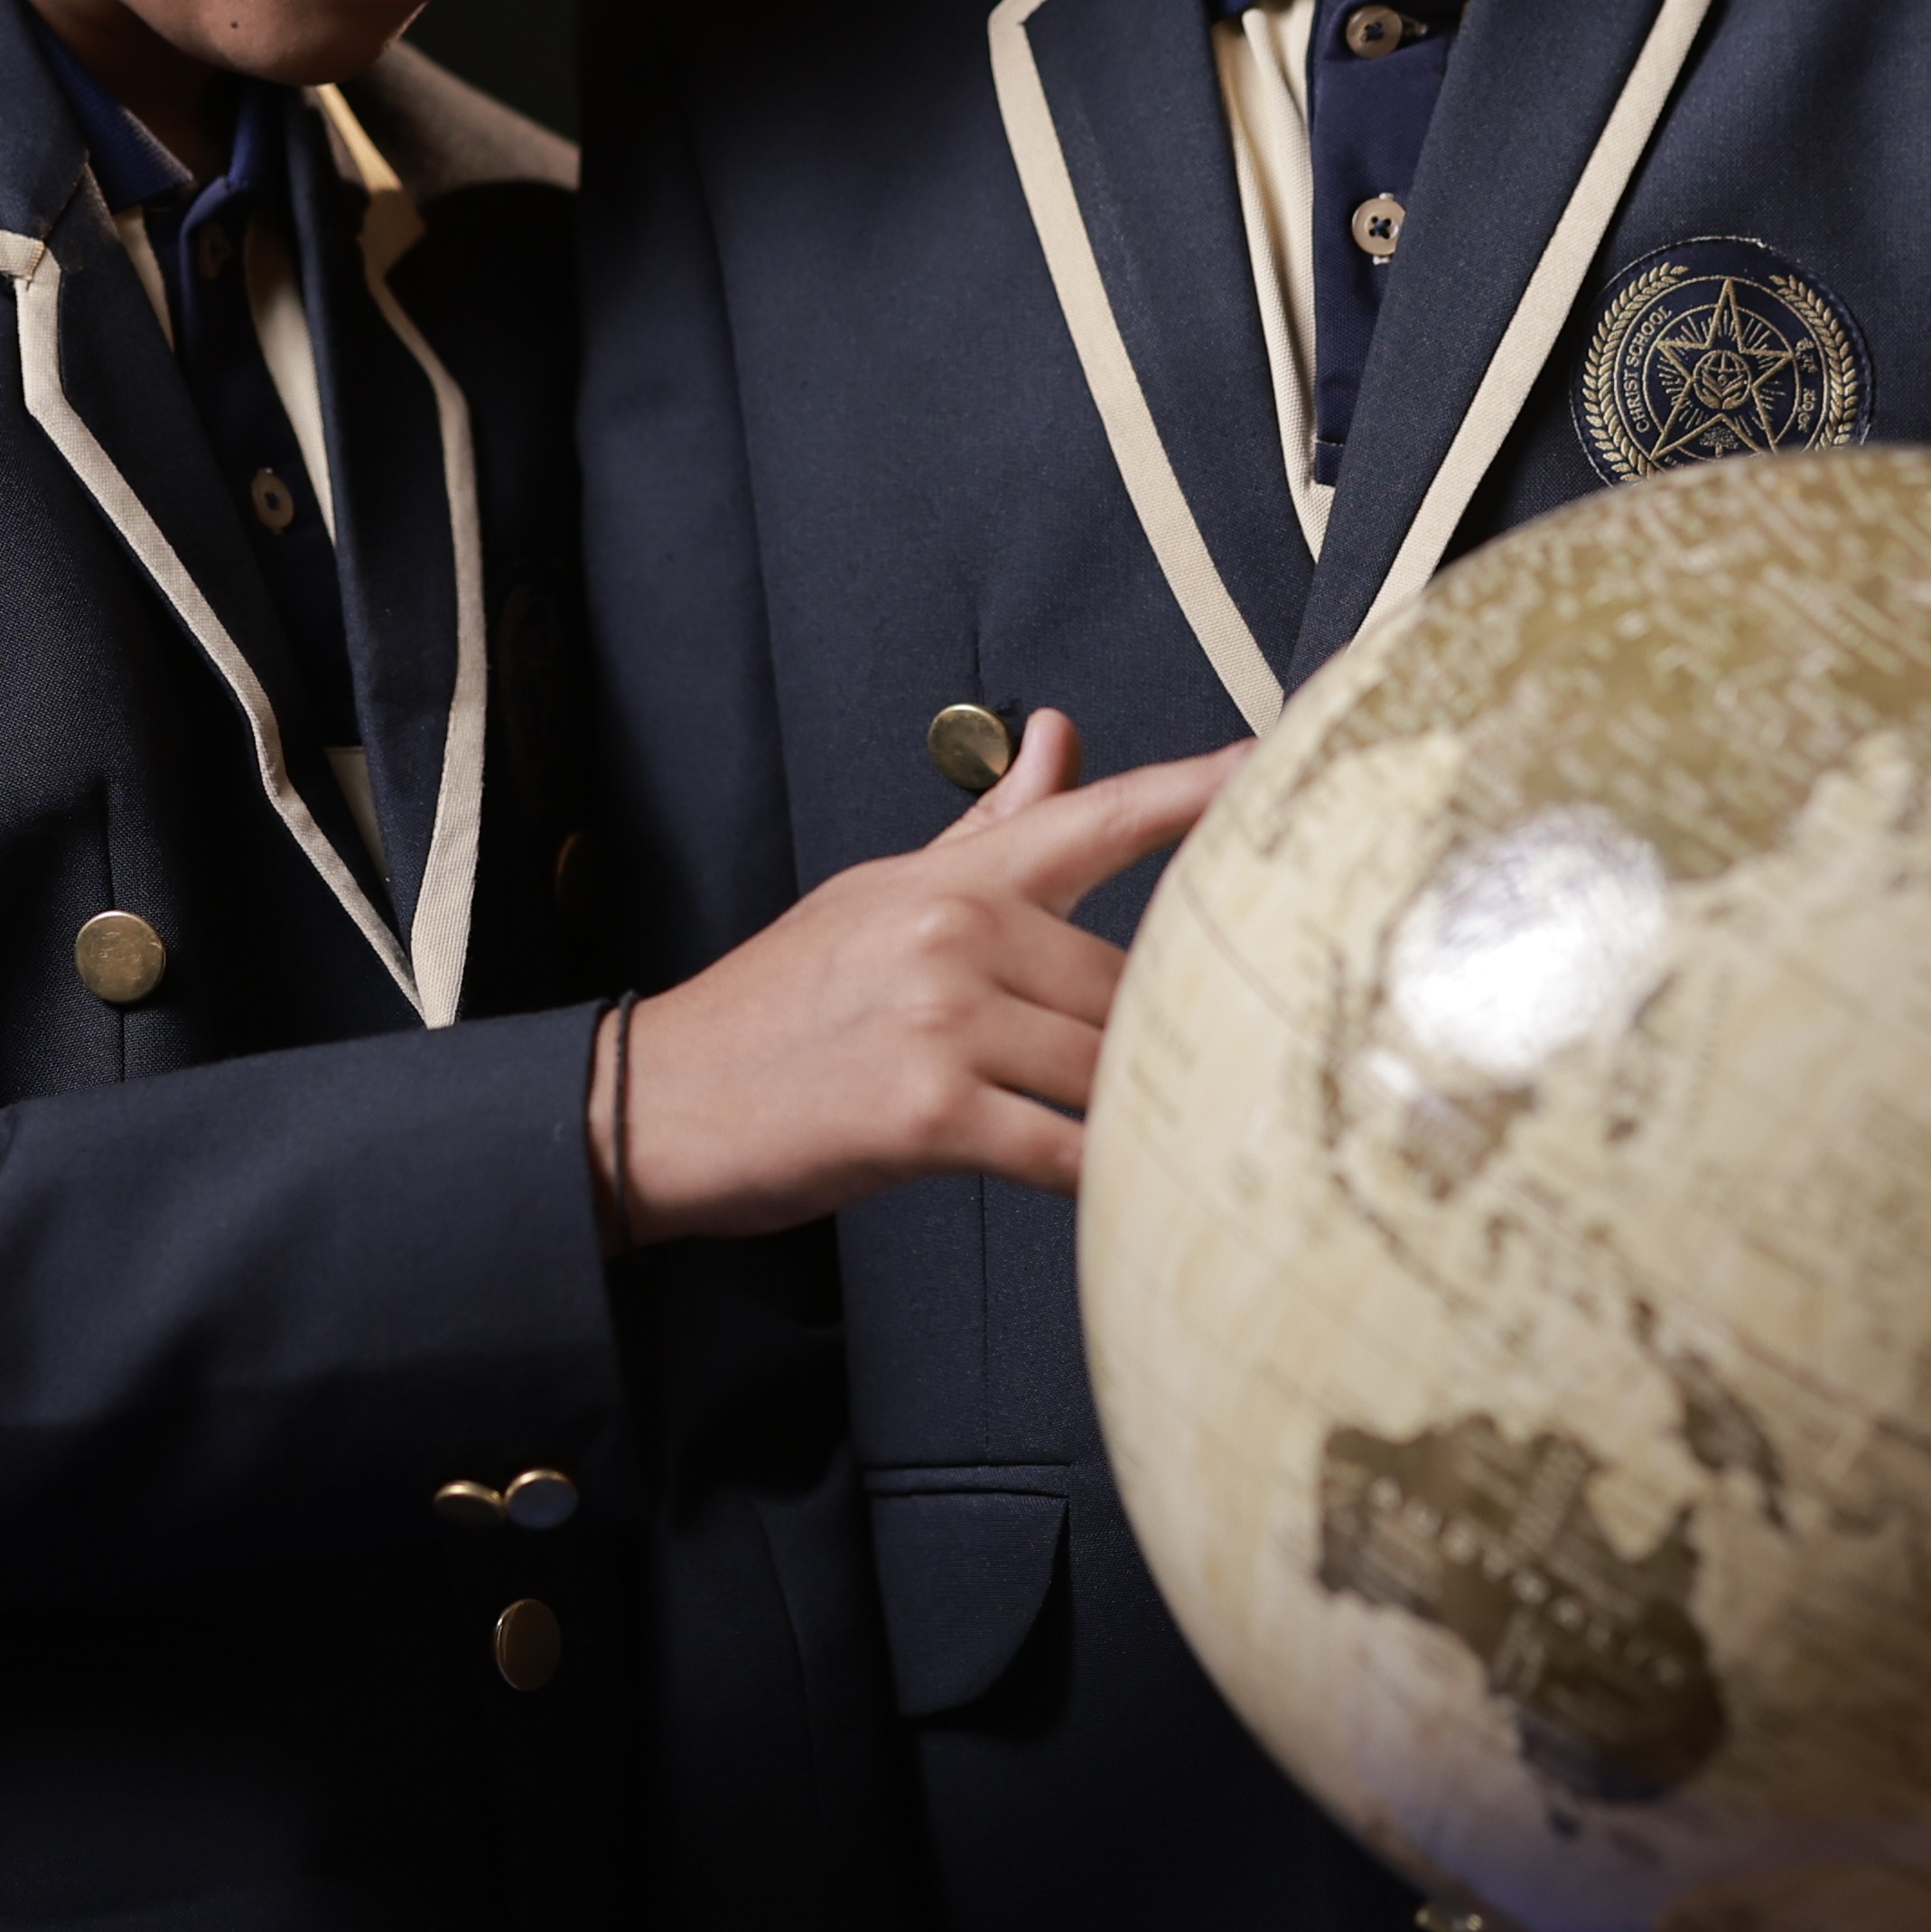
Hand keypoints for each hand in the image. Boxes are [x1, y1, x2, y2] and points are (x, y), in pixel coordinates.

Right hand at [619, 714, 1237, 1242]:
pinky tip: (1126, 1195)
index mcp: (953, 880)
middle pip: (1129, 979)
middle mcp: (955, 932)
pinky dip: (1100, 1179)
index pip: (1093, 817)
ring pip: (1104, 1063)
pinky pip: (1060, 1147)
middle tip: (1222, 1065)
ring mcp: (941, 1018)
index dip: (1194, 790)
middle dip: (1167, 1033)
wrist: (659, 1100)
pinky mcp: (926, 1111)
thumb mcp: (879, 897)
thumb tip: (1056, 736)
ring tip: (1175, 1139)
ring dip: (1142, 1111)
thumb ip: (987, 829)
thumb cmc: (778, 1007)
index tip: (1271, 762)